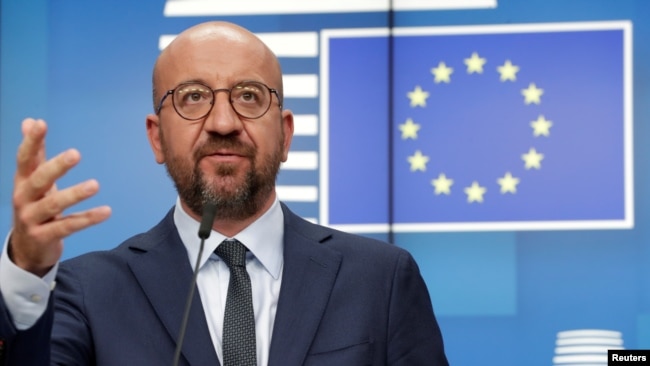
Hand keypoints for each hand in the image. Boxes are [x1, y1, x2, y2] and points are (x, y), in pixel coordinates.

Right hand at [9, 118, 110, 276]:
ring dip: (75, 194)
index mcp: (22, 182)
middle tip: (76, 153)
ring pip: (53, 204)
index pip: (24, 158)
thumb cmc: (34, 206)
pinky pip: (68, 226)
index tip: (40, 124)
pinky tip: (106, 211)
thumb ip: (35, 153)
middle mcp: (23, 198)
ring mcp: (32, 219)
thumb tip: (30, 121)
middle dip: (56, 167)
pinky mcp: (44, 236)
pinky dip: (87, 218)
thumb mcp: (32, 180)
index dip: (31, 141)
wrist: (26, 248)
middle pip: (38, 180)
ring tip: (95, 185)